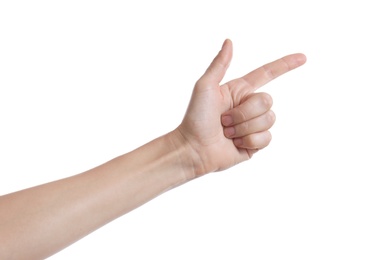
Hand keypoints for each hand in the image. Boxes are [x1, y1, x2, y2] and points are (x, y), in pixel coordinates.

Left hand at [175, 39, 305, 176]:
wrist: (194, 149)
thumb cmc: (195, 118)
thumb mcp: (205, 87)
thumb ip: (219, 65)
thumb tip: (229, 41)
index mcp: (240, 91)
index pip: (267, 74)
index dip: (284, 65)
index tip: (302, 58)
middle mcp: (249, 106)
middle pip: (267, 100)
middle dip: (244, 112)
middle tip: (224, 120)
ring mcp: (253, 125)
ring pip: (269, 120)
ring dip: (244, 128)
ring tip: (227, 133)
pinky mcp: (255, 143)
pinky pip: (266, 138)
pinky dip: (249, 141)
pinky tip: (235, 144)